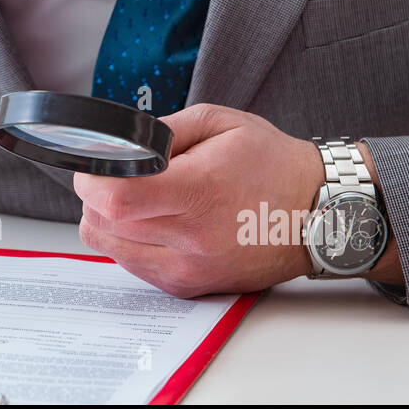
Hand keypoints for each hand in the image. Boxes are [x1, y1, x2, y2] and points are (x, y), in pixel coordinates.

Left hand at [75, 104, 321, 297]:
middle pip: (102, 223)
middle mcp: (192, 238)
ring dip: (109, 219)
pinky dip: (129, 241)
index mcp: (200, 191)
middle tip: (117, 175)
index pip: (117, 198)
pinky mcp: (188, 286)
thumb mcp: (221, 123)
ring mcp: (188, 268)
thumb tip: (119, 145)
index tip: (96, 165)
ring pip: (109, 246)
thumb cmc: (272, 165)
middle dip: (96, 194)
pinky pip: (132, 264)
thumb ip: (162, 131)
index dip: (92, 179)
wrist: (316, 215)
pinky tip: (155, 221)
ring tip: (139, 198)